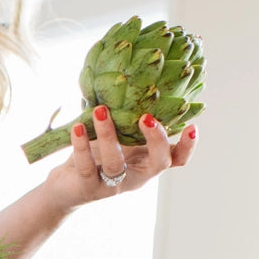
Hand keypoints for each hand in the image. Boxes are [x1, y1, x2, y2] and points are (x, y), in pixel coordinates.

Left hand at [45, 104, 198, 207]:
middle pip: (158, 164)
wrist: (66, 186)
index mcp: (147, 161)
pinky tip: (78, 126)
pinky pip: (86, 167)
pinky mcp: (88, 189)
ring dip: (108, 134)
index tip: (192, 126)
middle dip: (156, 140)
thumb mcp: (117, 134)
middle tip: (146, 116)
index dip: (188, 146)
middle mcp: (135, 176)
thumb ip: (128, 115)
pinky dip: (81, 145)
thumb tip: (131, 70)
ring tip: (100, 110)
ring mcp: (112, 186)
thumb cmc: (96, 154)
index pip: (177, 159)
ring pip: (116, 163)